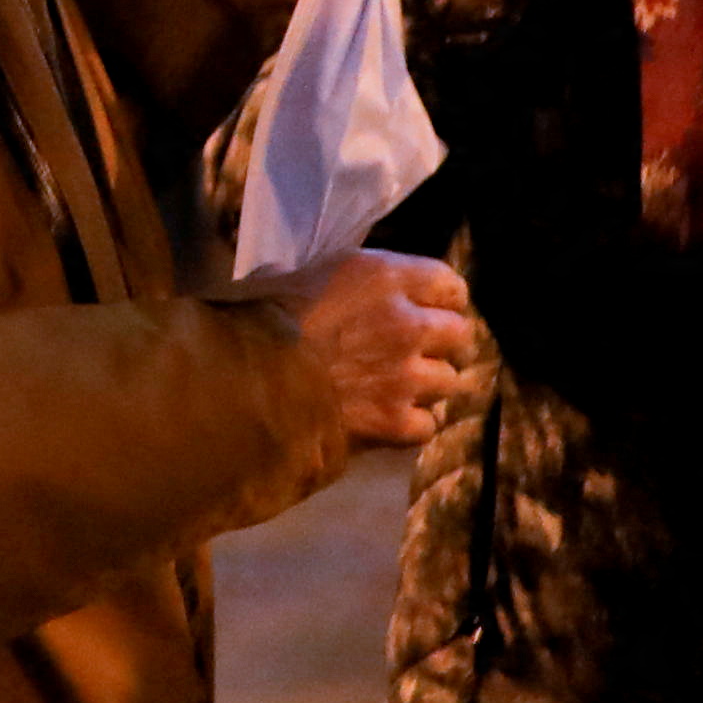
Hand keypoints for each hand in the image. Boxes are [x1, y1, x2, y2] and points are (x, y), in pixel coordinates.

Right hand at [233, 248, 473, 448]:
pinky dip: (413, 424)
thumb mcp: (281, 280)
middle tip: (419, 353)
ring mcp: (408, 376)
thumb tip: (296, 280)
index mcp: (382, 277)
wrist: (242, 385)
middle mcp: (407, 323)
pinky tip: (392, 421)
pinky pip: (428, 424)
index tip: (428, 309)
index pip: (449, 283)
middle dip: (443, 344)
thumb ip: (313, 280)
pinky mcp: (398, 421)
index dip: (441, 299)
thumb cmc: (253, 323)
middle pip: (459, 334)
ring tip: (403, 391)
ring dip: (429, 387)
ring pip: (449, 381)